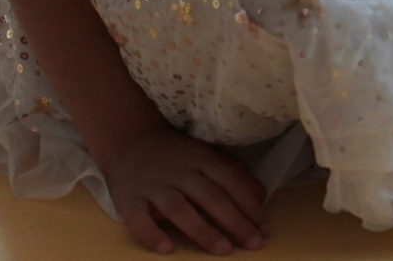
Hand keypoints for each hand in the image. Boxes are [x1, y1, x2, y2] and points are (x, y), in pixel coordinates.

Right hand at [99, 124, 267, 253]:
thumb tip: (261, 197)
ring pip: (179, 209)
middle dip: (235, 221)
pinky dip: (152, 234)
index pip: (231, 182)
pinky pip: (138, 220)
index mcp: (203, 159)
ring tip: (223, 249)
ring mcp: (153, 186)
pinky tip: (167, 249)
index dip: (249, 205)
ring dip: (203, 230)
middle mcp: (180, 172)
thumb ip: (233, 173)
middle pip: (211, 197)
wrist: (129, 141)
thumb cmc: (177, 154)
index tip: (264, 228)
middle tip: (254, 244)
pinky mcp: (128, 200)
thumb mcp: (207, 155)